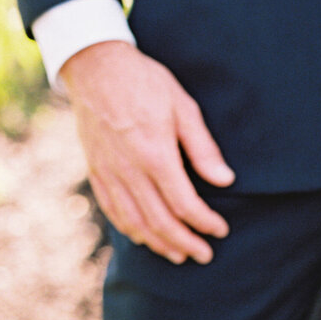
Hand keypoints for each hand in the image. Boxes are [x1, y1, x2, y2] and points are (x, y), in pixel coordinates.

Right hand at [61, 40, 234, 263]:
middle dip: (186, 243)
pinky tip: (147, 238)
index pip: (185, 204)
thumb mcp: (182, 106)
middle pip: (161, 222)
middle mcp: (130, 169)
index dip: (205, 222)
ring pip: (135, 223)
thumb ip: (203, 148)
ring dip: (160, 244)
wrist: (94, 64)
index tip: (220, 230)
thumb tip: (225, 180)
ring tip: (180, 254)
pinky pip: (113, 211)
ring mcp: (110, 173)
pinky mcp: (96, 171)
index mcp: (155, 154)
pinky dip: (132, 230)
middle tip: (205, 255)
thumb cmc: (143, 82)